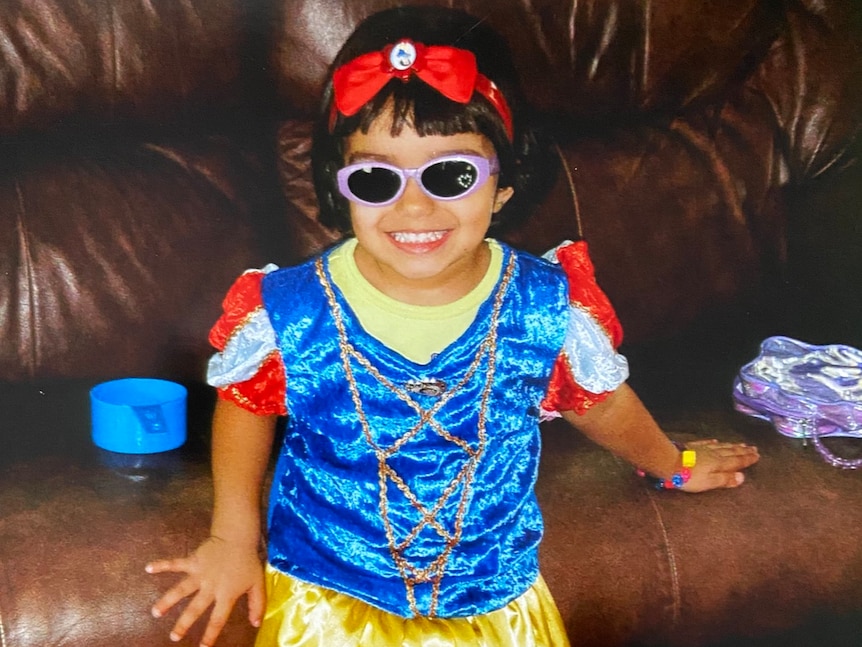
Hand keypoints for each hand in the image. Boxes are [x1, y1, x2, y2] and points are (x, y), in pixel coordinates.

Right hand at [146, 537, 264, 646]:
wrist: (238, 536)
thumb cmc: (247, 562)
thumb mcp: (257, 584)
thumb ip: (257, 604)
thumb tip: (256, 624)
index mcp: (226, 594)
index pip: (218, 619)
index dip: (211, 634)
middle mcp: (210, 586)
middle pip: (195, 608)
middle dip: (184, 623)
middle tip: (173, 636)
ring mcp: (199, 573)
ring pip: (181, 589)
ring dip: (168, 600)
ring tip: (155, 612)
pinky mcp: (193, 560)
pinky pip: (175, 563)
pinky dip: (162, 565)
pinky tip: (148, 568)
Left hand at [680, 439, 759, 491]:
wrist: (668, 462)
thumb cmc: (689, 477)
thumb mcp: (709, 482)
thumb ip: (725, 479)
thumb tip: (742, 477)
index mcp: (720, 464)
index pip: (737, 461)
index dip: (747, 459)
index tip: (757, 455)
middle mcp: (714, 454)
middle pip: (731, 452)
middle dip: (743, 450)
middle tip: (753, 447)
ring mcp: (702, 449)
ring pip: (721, 446)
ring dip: (732, 445)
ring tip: (741, 444)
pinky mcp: (692, 446)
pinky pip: (706, 443)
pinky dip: (713, 442)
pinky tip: (716, 441)